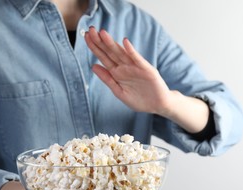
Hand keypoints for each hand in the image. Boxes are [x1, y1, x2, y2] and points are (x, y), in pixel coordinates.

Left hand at [84, 26, 210, 133]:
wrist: (158, 106)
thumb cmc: (140, 100)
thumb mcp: (119, 91)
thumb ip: (107, 79)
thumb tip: (93, 66)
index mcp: (117, 73)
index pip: (104, 57)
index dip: (95, 47)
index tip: (85, 37)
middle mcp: (125, 67)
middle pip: (111, 52)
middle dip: (100, 41)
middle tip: (90, 30)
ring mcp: (136, 67)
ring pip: (122, 53)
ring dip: (112, 43)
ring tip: (102, 33)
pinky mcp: (146, 70)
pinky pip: (138, 59)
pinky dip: (132, 51)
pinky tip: (125, 43)